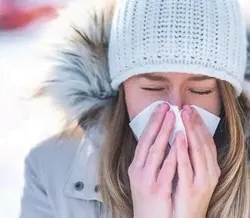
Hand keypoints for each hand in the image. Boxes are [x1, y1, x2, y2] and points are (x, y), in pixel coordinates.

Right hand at [128, 103, 176, 217]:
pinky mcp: (157, 189)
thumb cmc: (148, 199)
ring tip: (173, 117)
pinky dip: (172, 154)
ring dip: (164, 133)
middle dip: (158, 122)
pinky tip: (178, 142)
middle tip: (167, 106)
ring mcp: (147, 179)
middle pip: (148, 142)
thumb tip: (158, 141)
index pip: (143, 140)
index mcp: (136, 166)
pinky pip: (166, 168)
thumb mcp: (143, 177)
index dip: (152, 123)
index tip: (160, 109)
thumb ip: (148, 161)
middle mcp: (139, 170)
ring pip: (156, 151)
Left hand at [173, 106, 219, 217]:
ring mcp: (202, 180)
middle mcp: (209, 172)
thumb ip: (188, 158)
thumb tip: (180, 138)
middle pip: (203, 142)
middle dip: (195, 123)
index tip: (189, 109)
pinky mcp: (192, 188)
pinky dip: (183, 150)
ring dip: (191, 131)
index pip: (205, 141)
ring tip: (184, 115)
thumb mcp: (190, 175)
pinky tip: (179, 137)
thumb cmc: (184, 197)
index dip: (198, 124)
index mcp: (209, 168)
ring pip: (198, 151)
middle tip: (186, 107)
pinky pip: (187, 166)